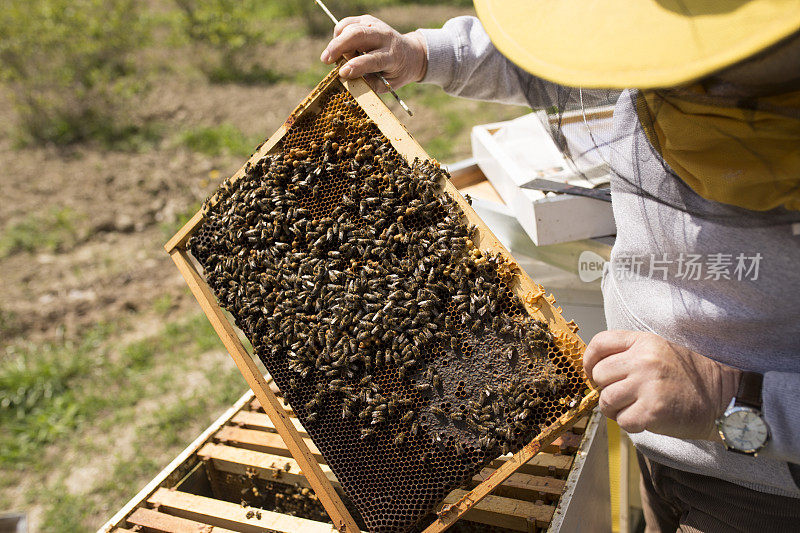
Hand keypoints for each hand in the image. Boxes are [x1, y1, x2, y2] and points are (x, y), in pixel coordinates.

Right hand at [320, 15, 426, 92]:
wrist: (410, 53)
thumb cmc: (396, 72)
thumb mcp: (388, 84)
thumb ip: (370, 84)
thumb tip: (348, 80)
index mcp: (393, 56)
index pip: (373, 59)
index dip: (356, 65)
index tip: (342, 73)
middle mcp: (385, 37)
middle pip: (358, 35)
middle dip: (339, 46)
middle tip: (325, 60)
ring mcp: (376, 25)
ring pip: (350, 27)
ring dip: (337, 42)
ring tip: (335, 57)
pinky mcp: (368, 20)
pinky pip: (347, 23)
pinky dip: (339, 34)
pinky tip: (340, 46)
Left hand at [583, 330, 740, 439]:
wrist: (723, 398)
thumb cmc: (688, 377)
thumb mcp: (660, 350)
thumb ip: (629, 353)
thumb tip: (595, 368)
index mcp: (644, 342)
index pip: (600, 344)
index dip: (589, 361)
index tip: (592, 373)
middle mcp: (644, 360)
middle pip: (599, 375)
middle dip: (605, 389)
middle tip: (621, 396)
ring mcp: (648, 385)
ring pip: (606, 400)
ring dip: (615, 409)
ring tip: (632, 408)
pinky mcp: (653, 411)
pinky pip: (622, 421)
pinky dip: (629, 424)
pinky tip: (644, 418)